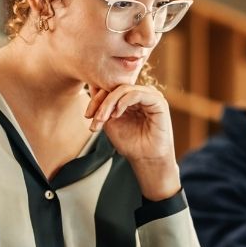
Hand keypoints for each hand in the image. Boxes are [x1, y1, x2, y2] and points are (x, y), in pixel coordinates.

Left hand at [85, 85, 179, 199]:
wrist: (145, 159)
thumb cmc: (130, 143)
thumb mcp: (110, 122)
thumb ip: (103, 106)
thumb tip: (91, 87)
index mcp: (131, 97)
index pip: (111, 88)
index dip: (97, 99)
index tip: (87, 116)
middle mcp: (142, 94)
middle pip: (116, 87)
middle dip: (101, 102)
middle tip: (94, 118)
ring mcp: (151, 96)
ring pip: (124, 89)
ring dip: (109, 103)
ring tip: (102, 119)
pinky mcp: (158, 101)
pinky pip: (137, 94)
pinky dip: (123, 102)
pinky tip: (116, 114)